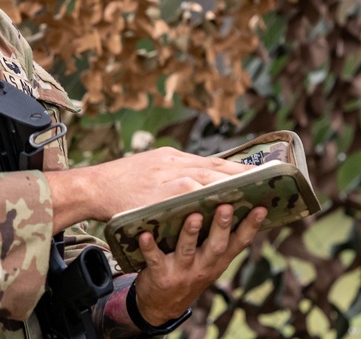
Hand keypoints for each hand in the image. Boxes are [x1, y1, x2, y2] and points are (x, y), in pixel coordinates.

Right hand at [45, 147, 252, 230]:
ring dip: (232, 184)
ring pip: (207, 177)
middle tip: (268, 181)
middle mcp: (173, 162)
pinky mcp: (160, 191)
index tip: (258, 172)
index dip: (235, 168)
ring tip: (255, 193)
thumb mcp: (149, 168)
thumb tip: (196, 178)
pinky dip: (209, 195)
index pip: (210, 162)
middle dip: (243, 174)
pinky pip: (190, 193)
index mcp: (171, 157)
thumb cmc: (118, 182)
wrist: (92, 187)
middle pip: (215, 166)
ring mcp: (167, 176)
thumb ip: (172, 172)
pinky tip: (223, 203)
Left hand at [132, 204, 266, 325]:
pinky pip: (154, 259)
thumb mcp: (210, 261)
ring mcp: (182, 272)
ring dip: (191, 234)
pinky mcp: (159, 275)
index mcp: (218, 261)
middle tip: (226, 207)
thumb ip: (220, 238)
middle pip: (216, 246)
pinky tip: (144, 234)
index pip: (239, 243)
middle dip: (222, 227)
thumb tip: (231, 202)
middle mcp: (204, 267)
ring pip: (188, 251)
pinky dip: (149, 247)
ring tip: (194, 217)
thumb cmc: (188, 272)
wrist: (161, 306)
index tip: (261, 208)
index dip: (251, 227)